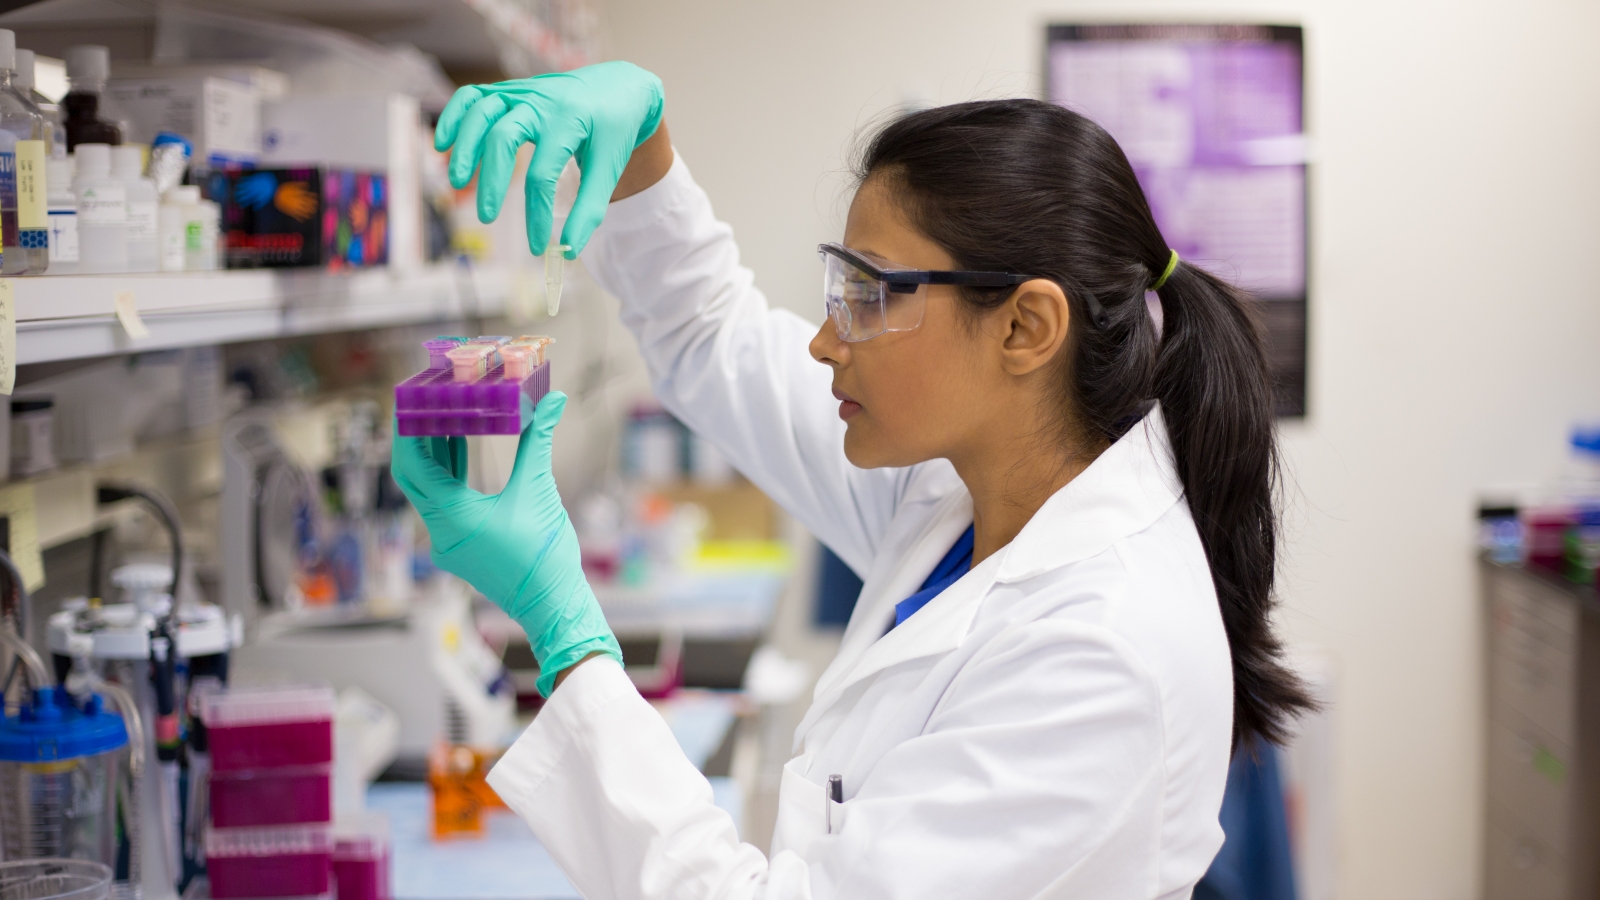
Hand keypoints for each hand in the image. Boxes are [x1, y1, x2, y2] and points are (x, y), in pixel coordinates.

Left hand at [391, 392, 620, 694]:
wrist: (552, 603)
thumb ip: (538, 441)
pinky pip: (442, 502)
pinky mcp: (460, 546)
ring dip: (432, 454)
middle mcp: (441, 532)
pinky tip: (457, 447)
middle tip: (420, 401)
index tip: (408, 400)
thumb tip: (553, 399)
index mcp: (453, 517)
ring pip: (428, 489)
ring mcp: (448, 542)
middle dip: (415, 437)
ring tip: (439, 414)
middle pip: (414, 476)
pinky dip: (447, 474)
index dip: (406, 430)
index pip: (413, 466)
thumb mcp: (539, 490)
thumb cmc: (545, 554)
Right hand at [434, 61, 664, 257]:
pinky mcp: (509, 91)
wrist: (619, 87)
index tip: (537, 246)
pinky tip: (442, 144)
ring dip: (464, 147)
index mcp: (570, 121)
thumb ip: (590, 209)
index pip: (543, 174)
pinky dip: (453, 116)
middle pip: (503, 137)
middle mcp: (541, 102)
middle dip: (491, 180)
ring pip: (481, 112)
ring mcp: (521, 92)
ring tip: (457, 182)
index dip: (536, 215)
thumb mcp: (610, 168)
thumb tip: (568, 250)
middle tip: (487, 217)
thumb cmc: (613, 131)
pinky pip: (472, 96)